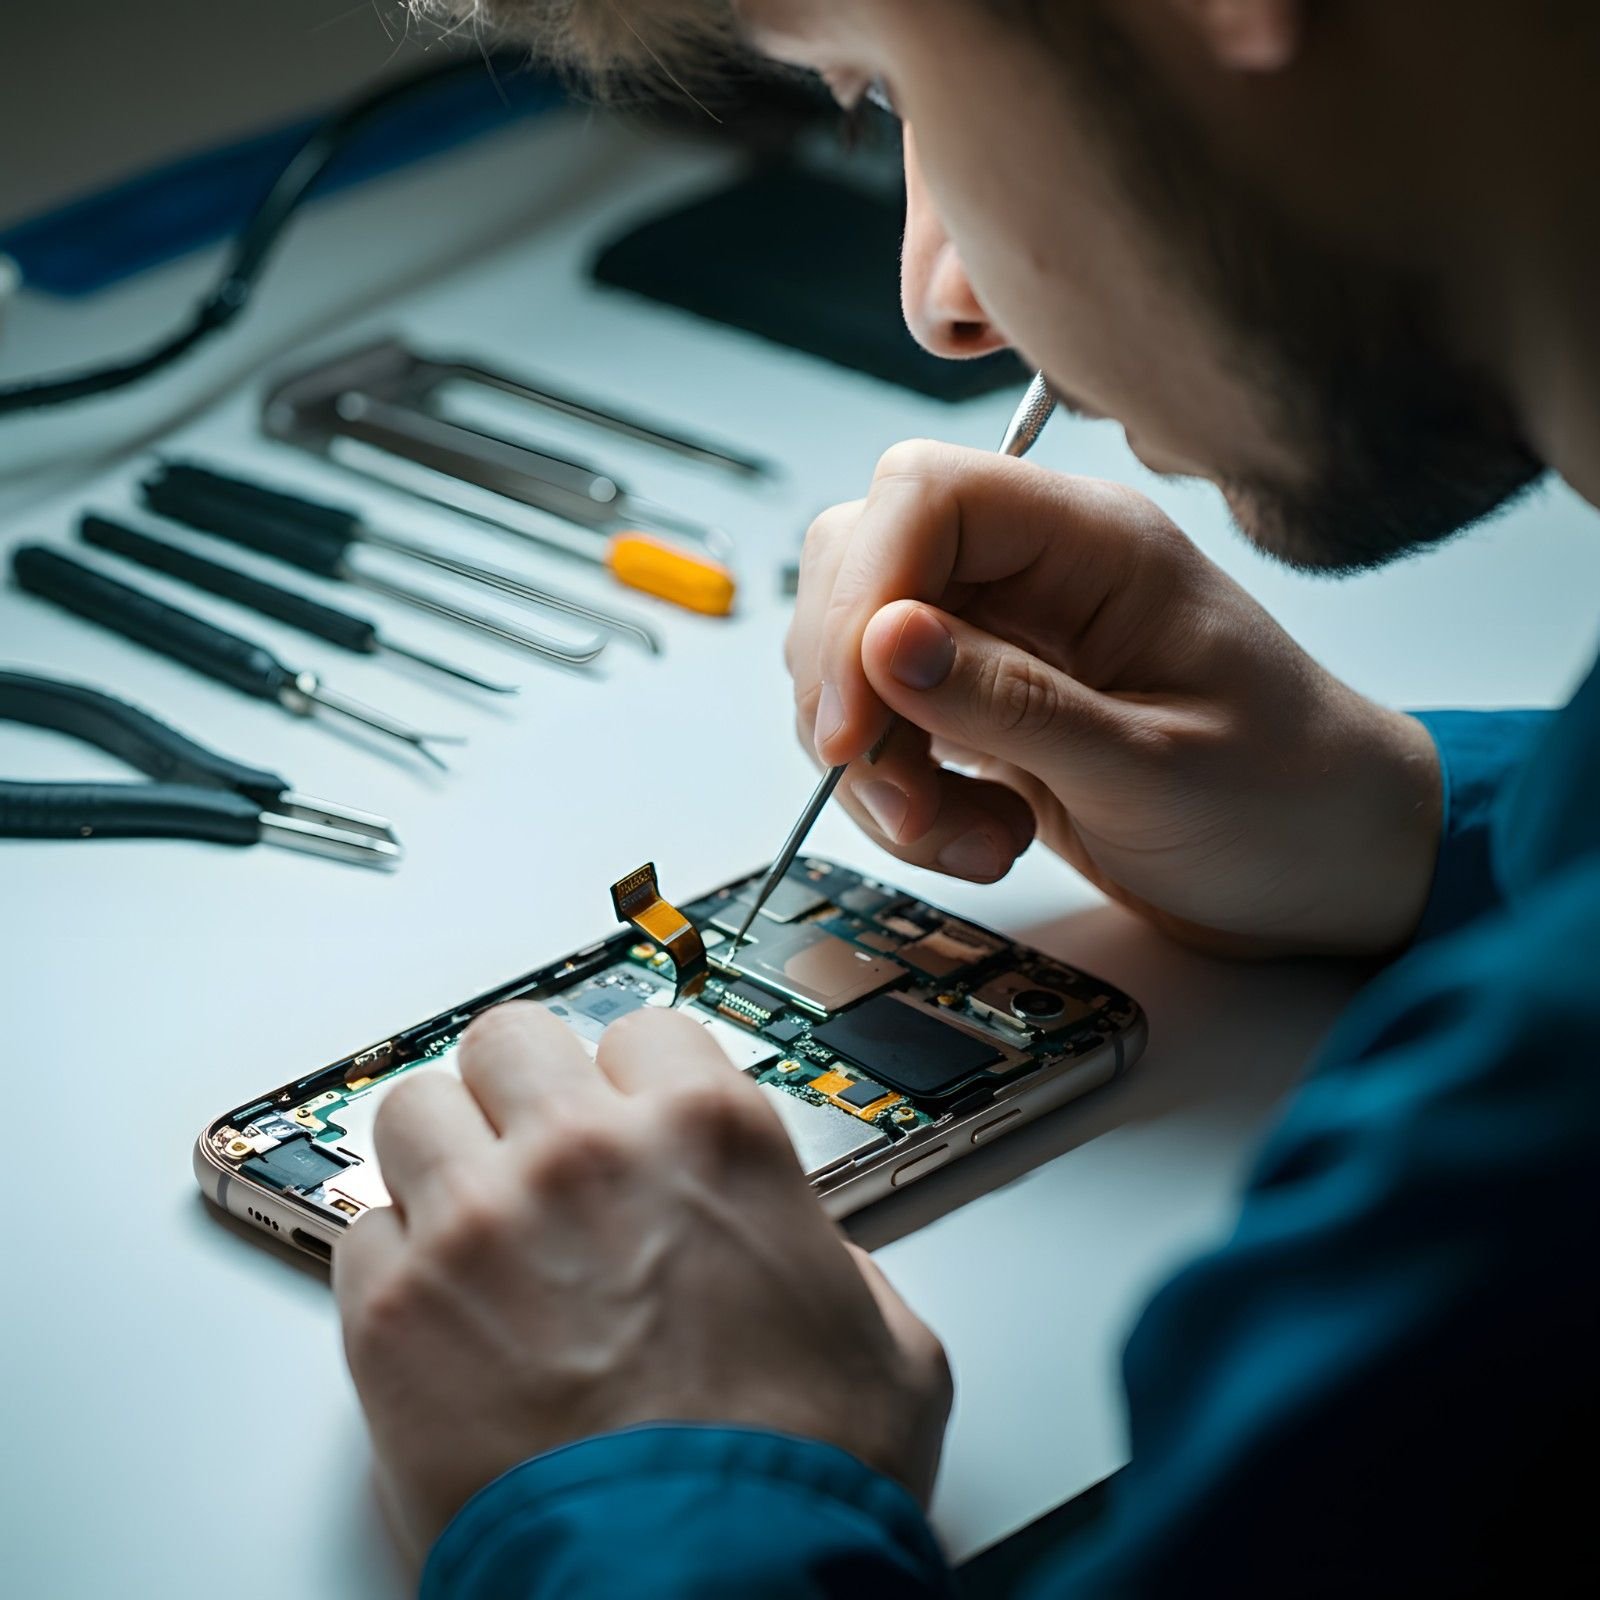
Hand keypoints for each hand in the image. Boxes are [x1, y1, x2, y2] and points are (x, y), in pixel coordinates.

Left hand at [334, 1002, 951, 1561]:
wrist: (703, 1599)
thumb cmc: (791, 1486)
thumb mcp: (884, 1340)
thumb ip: (832, 1259)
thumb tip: (799, 1257)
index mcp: (708, 1135)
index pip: (642, 1029)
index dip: (639, 1082)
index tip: (630, 1118)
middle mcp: (582, 1154)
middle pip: (508, 1039)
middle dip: (524, 1091)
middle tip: (538, 1153)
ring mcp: (476, 1224)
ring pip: (415, 1109)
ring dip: (446, 1156)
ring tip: (475, 1222)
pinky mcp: (394, 1314)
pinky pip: (361, 1233)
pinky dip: (396, 1262)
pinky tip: (442, 1311)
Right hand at [789, 441, 1440, 955]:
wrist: (1328, 874)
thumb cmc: (1286, 804)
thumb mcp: (1155, 766)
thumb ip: (1013, 703)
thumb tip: (882, 642)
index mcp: (1096, 546)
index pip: (926, 497)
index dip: (862, 593)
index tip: (852, 718)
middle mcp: (1036, 576)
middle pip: (864, 567)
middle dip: (850, 691)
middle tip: (901, 795)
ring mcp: (1003, 643)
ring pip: (858, 660)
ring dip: (877, 764)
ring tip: (964, 836)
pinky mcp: (982, 711)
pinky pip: (887, 732)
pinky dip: (900, 799)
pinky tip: (982, 839)